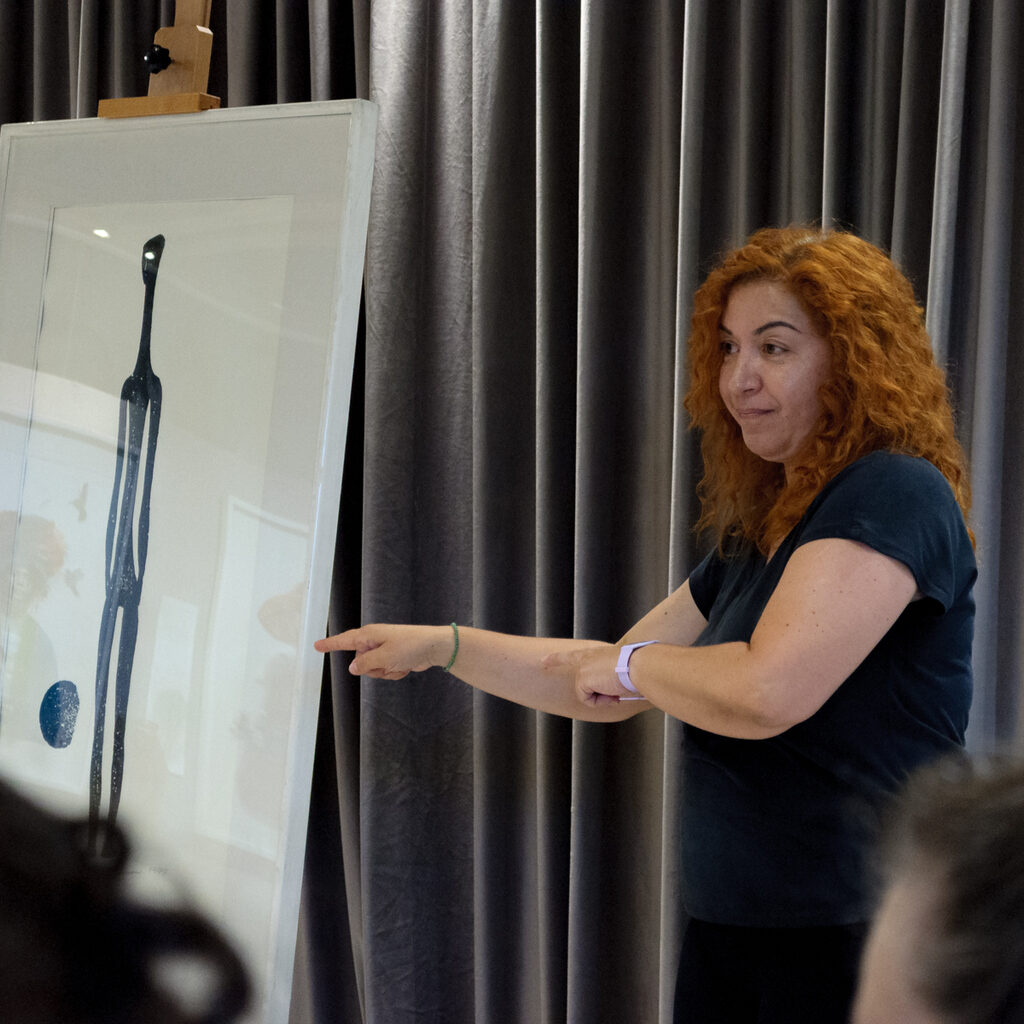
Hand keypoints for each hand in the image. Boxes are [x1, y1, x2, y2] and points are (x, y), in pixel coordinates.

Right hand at [315, 624, 448, 679]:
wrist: (434, 647)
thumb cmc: (410, 646)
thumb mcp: (384, 657)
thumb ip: (365, 664)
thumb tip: (352, 667)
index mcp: (369, 635)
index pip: (344, 640)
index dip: (330, 644)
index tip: (316, 645)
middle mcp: (374, 641)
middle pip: (360, 662)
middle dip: (373, 669)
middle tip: (389, 663)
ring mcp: (384, 650)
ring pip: (373, 670)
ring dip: (385, 672)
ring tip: (399, 663)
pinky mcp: (393, 658)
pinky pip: (385, 671)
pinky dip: (394, 672)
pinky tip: (405, 666)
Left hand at [544, 646, 642, 706]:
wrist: (638, 665)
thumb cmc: (638, 667)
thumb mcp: (623, 670)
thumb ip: (612, 678)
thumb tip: (615, 694)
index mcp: (597, 653)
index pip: (573, 655)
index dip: (556, 658)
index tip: (543, 660)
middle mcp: (587, 658)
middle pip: (580, 682)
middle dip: (592, 688)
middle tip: (587, 679)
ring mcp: (584, 668)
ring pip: (588, 694)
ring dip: (604, 696)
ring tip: (617, 686)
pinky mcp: (583, 679)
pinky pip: (589, 700)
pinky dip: (602, 701)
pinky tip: (612, 691)